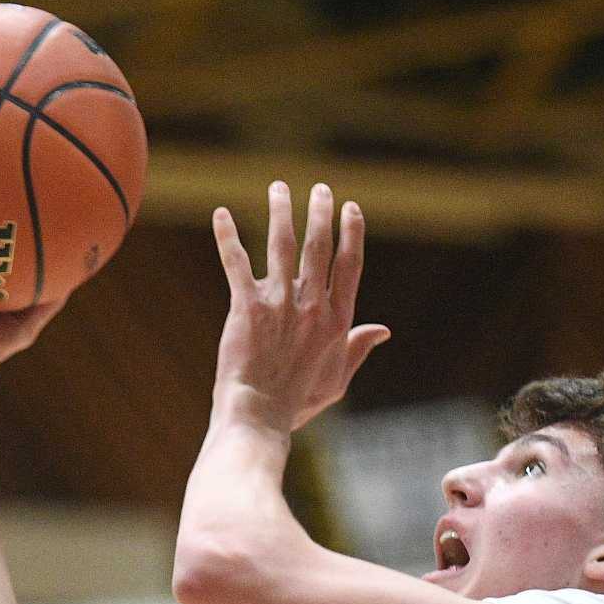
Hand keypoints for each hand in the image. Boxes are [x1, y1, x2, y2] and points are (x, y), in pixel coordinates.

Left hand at [212, 181, 390, 433]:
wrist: (259, 415)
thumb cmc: (296, 402)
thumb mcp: (338, 379)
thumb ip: (357, 348)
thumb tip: (383, 330)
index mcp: (336, 320)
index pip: (350, 265)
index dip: (352, 234)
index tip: (351, 209)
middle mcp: (312, 306)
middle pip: (319, 247)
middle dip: (321, 213)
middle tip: (320, 190)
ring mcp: (279, 304)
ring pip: (282, 245)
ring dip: (281, 212)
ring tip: (279, 188)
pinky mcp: (246, 307)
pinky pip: (236, 263)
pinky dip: (227, 237)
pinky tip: (220, 215)